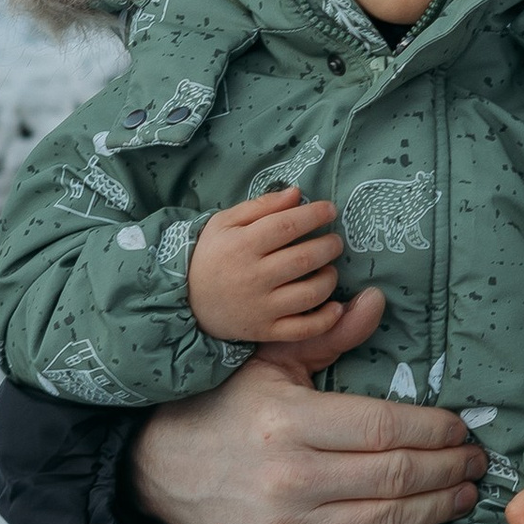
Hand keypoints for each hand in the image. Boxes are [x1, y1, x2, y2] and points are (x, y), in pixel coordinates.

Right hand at [126, 342, 484, 523]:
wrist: (159, 470)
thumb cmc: (225, 410)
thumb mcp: (270, 364)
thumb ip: (329, 337)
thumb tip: (378, 302)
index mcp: (291, 422)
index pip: (385, 427)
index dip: (435, 430)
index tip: (461, 429)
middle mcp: (291, 477)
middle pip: (395, 475)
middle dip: (448, 468)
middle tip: (476, 463)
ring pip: (387, 520)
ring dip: (436, 508)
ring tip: (462, 494)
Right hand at [187, 189, 346, 356]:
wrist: (188, 300)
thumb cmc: (212, 255)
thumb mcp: (225, 223)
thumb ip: (262, 206)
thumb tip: (297, 193)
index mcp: (242, 246)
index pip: (287, 226)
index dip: (314, 215)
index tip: (330, 210)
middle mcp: (252, 277)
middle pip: (303, 259)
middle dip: (328, 246)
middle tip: (335, 241)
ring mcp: (260, 307)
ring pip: (308, 294)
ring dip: (329, 279)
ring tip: (329, 269)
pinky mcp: (265, 330)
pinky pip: (302, 329)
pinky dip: (325, 320)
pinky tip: (336, 307)